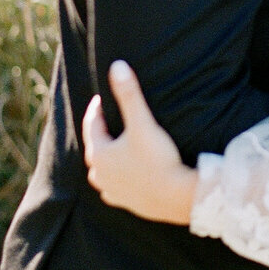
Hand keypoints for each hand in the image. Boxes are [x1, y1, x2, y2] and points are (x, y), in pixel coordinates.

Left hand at [83, 62, 196, 224]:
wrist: (176, 196)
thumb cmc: (158, 158)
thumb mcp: (143, 122)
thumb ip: (129, 94)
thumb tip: (116, 66)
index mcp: (100, 154)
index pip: (92, 126)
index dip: (97, 110)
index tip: (102, 99)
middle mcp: (101, 174)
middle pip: (95, 149)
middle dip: (100, 134)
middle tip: (107, 120)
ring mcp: (113, 191)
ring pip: (102, 172)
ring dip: (107, 159)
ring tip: (115, 149)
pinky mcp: (127, 203)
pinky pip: (115, 189)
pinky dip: (118, 179)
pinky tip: (125, 177)